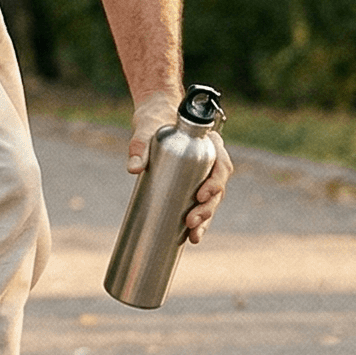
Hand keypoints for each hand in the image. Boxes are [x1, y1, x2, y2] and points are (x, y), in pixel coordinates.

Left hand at [125, 91, 233, 244]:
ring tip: (193, 235)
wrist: (154, 117)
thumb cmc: (154, 119)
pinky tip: (191, 237)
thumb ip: (139, 145)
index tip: (200, 195)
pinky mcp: (192, 183)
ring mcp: (203, 173)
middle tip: (191, 221)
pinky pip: (200, 203)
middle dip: (208, 208)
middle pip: (218, 188)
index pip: (221, 165)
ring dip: (206, 219)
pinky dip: (198, 220)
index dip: (215, 183)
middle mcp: (211, 159)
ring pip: (212, 199)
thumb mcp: (145, 129)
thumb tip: (133, 168)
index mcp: (209, 143)